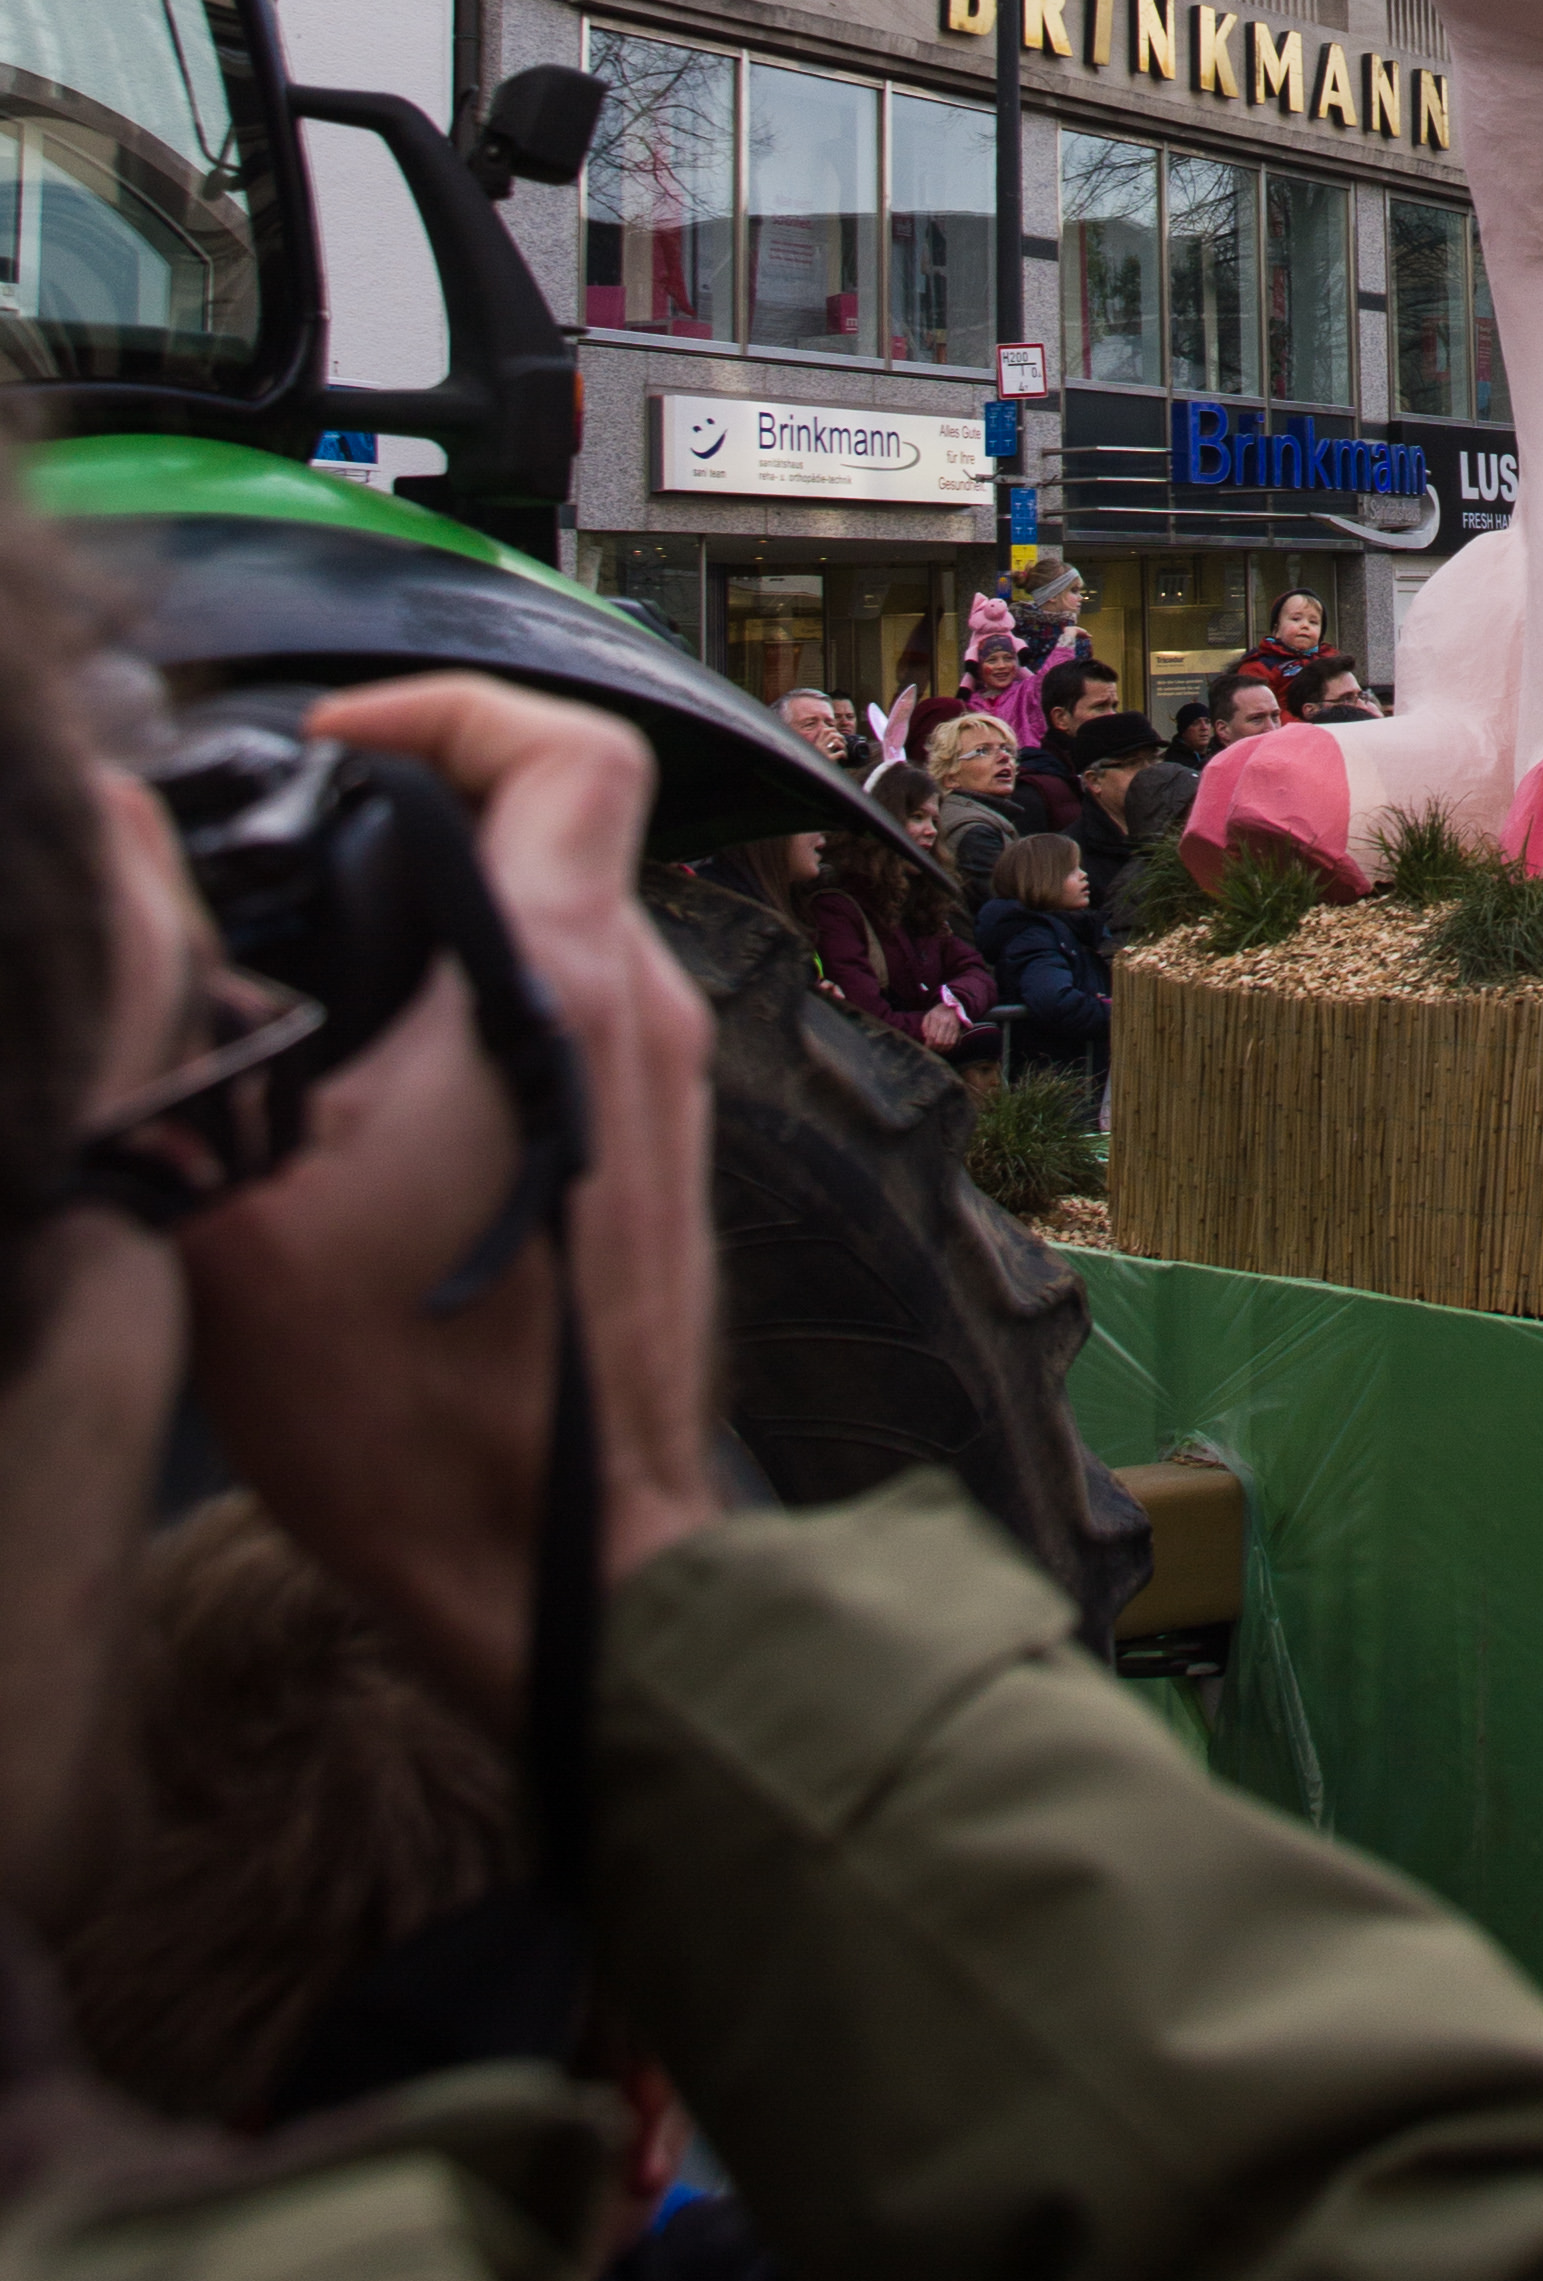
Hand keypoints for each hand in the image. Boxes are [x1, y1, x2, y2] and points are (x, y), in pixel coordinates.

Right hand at [179, 678, 721, 1728]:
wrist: (573, 1574)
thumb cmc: (421, 1423)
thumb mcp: (237, 1217)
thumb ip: (182, 1037)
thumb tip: (133, 896)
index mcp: (560, 985)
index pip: (564, 750)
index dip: (449, 706)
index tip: (339, 737)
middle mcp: (641, 1011)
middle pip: (558, 829)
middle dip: (427, 820)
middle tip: (307, 858)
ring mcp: (671, 1085)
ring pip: (569, 930)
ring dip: (457, 930)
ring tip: (329, 989)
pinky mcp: (665, 1159)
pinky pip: (585, 1025)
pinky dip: (494, 1017)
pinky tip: (387, 1098)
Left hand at [920, 1000, 964, 1050]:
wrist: (952, 1005)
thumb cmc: (938, 1012)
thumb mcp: (928, 1015)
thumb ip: (924, 1026)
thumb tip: (926, 1037)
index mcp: (936, 1018)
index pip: (932, 1036)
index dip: (928, 1044)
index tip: (926, 1047)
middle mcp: (945, 1022)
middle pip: (939, 1041)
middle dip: (934, 1048)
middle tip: (931, 1050)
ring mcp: (952, 1026)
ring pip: (947, 1043)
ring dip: (941, 1049)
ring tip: (937, 1050)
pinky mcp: (957, 1029)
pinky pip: (953, 1042)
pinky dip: (948, 1047)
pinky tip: (944, 1048)